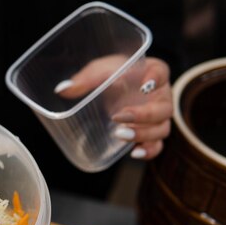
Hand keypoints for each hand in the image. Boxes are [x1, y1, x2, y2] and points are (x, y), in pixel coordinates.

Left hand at [55, 56, 171, 159]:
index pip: (161, 71)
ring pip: (161, 129)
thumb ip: (85, 78)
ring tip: (119, 135)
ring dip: (143, 134)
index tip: (144, 84)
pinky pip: (157, 145)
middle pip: (163, 108)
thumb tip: (62, 89)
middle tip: (119, 117)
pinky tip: (133, 153)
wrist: (114, 88)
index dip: (156, 77)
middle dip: (144, 115)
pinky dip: (148, 150)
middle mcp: (160, 96)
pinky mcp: (150, 133)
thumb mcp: (98, 71)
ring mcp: (158, 117)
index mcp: (152, 72)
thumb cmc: (111, 74)